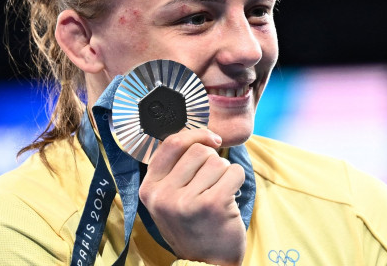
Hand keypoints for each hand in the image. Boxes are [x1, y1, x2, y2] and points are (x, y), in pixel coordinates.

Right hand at [139, 129, 245, 265]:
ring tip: (219, 194)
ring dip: (224, 174)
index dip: (195, 135)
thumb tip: (197, 134)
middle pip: (198, 151)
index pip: (171, 144)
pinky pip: (233, 172)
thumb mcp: (168, 200)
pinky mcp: (212, 205)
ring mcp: (186, 201)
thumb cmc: (192, 225)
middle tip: (212, 183)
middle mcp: (163, 196)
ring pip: (217, 161)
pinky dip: (238, 180)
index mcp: (149, 189)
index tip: (210, 139)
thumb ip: (173, 169)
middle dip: (212, 161)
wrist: (207, 263)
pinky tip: (230, 197)